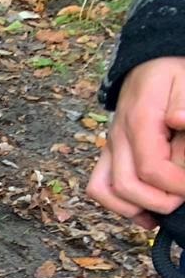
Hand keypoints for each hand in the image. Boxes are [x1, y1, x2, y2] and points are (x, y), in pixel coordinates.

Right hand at [87, 57, 184, 228]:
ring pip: (107, 191)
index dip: (176, 185)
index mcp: (139, 119)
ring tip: (164, 211)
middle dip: (159, 201)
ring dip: (136, 208)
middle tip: (183, 198)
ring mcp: (110, 147)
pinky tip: (145, 214)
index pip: (151, 168)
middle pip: (127, 185)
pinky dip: (119, 206)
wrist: (152, 64)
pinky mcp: (109, 154)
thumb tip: (178, 121)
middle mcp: (117, 137)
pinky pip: (100, 187)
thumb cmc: (176, 75)